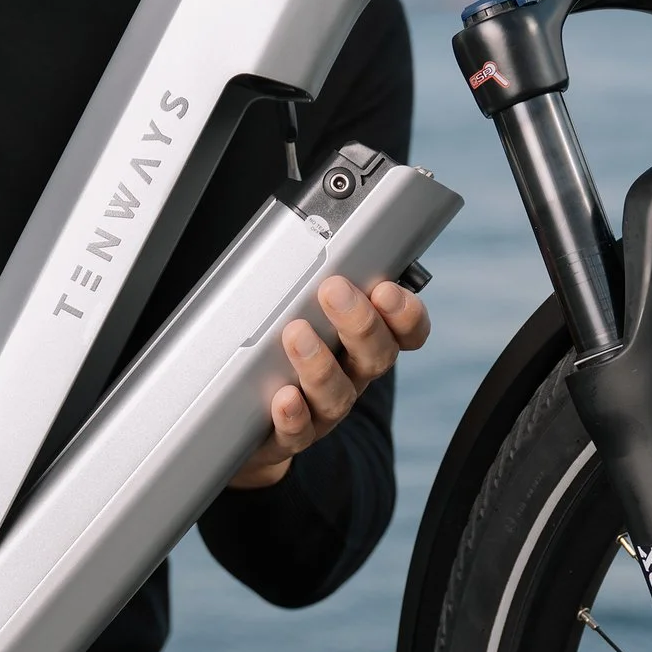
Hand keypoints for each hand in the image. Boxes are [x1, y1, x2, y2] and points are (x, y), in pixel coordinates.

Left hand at [229, 275, 430, 489]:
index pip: (405, 329)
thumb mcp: (297, 306)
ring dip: (320, 363)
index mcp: (362, 341)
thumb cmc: (277, 351)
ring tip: (296, 333)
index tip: (386, 289)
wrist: (246, 422)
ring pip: (338, 393)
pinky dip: (293, 415)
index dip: (405, 312)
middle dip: (360, 322)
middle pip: (376, 355)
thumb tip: (311, 216)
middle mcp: (352, 375)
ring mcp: (325, 409)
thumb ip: (309, 272)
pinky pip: (299, 432)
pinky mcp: (291, 435)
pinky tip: (283, 398)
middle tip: (334, 291)